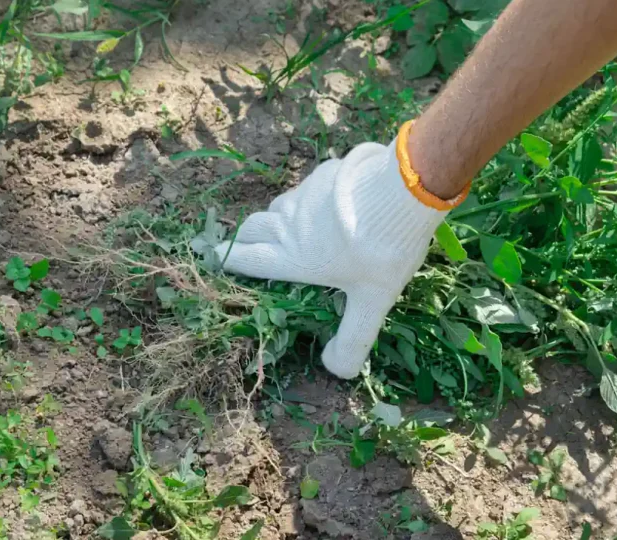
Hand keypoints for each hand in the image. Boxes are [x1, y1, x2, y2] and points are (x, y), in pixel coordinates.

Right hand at [214, 137, 459, 378]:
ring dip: (276, 218)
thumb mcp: (373, 302)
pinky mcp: (321, 175)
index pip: (247, 258)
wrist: (401, 192)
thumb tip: (337, 371)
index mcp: (293, 258)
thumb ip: (354, 338)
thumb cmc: (382, 251)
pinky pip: (304, 189)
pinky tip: (327, 206)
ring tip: (292, 228)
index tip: (215, 258)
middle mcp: (288, 226)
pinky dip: (305, 200)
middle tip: (250, 245)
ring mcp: (303, 196)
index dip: (229, 260)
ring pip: (276, 207)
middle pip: (251, 228)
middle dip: (245, 237)